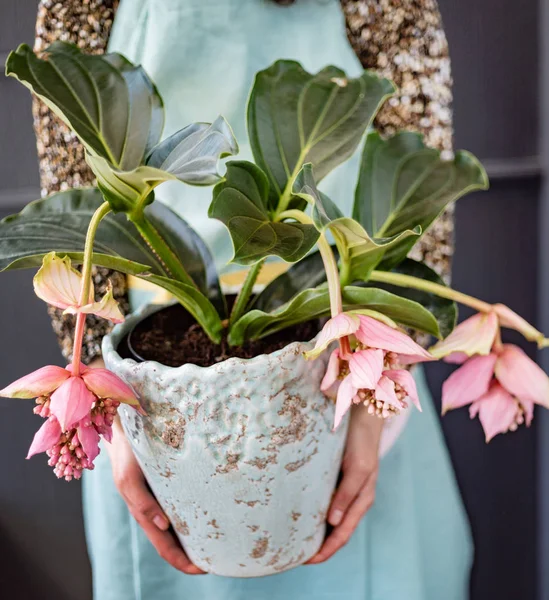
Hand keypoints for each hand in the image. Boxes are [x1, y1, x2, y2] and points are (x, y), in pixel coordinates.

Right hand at [90, 359, 203, 574]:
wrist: (123, 420)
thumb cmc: (126, 449)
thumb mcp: (129, 477)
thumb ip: (143, 502)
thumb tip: (164, 526)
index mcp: (141, 509)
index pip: (163, 544)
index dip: (181, 560)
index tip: (204, 568)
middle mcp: (150, 504)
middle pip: (171, 539)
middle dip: (191, 554)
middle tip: (218, 560)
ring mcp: (157, 492)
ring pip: (177, 522)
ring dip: (193, 535)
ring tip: (217, 542)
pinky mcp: (165, 477)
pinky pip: (179, 501)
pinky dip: (192, 513)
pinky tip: (208, 511)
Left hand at [307, 405, 382, 564]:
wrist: (363, 418)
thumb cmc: (362, 443)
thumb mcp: (358, 468)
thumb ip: (347, 494)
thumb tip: (333, 522)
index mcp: (362, 501)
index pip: (343, 533)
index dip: (327, 550)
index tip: (308, 561)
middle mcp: (354, 499)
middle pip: (336, 530)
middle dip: (319, 546)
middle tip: (294, 556)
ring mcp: (346, 489)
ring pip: (330, 518)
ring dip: (316, 530)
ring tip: (295, 540)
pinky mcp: (337, 478)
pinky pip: (325, 501)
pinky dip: (315, 512)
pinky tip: (300, 512)